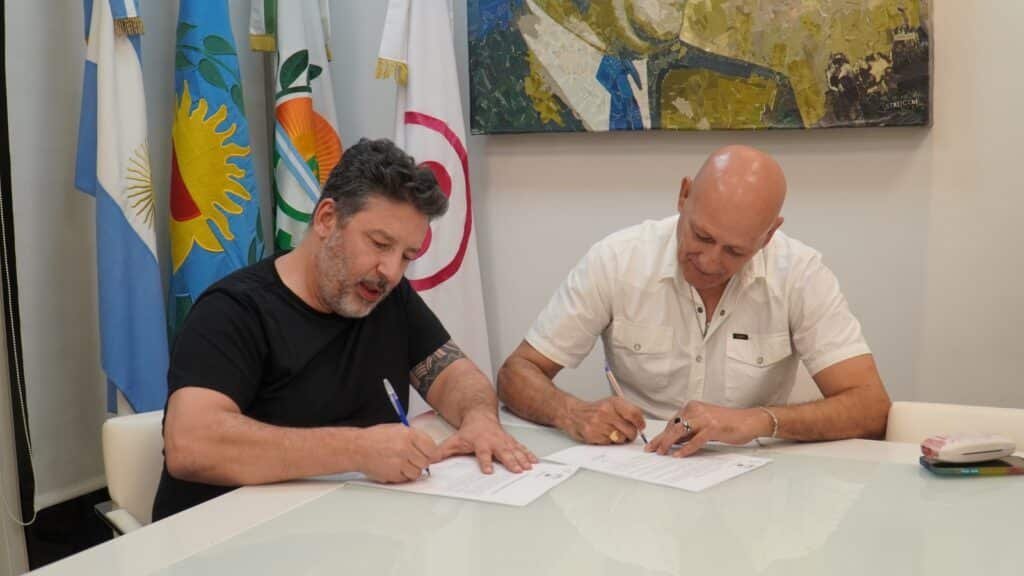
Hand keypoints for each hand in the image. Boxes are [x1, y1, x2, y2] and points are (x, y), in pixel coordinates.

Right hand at [356, 424, 438, 482]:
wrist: (358, 448)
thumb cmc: (375, 438)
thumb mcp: (397, 429)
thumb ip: (415, 438)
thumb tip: (430, 448)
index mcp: (409, 434)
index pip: (432, 448)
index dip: (432, 453)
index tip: (430, 455)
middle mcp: (405, 448)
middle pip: (426, 462)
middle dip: (421, 461)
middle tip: (412, 458)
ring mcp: (399, 462)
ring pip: (417, 472)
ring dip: (412, 470)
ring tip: (402, 463)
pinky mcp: (393, 474)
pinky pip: (406, 479)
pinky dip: (403, 476)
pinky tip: (395, 467)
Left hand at [437, 409, 537, 473]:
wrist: (480, 415)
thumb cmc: (469, 431)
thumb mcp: (454, 440)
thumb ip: (442, 452)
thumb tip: (428, 461)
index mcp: (480, 442)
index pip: (483, 453)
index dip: (485, 462)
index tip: (488, 471)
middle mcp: (494, 441)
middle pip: (503, 452)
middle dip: (511, 461)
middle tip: (516, 470)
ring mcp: (504, 441)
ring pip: (515, 450)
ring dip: (522, 459)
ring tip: (529, 468)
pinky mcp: (511, 441)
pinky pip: (521, 448)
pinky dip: (529, 455)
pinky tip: (534, 461)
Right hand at [560, 396, 645, 444]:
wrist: (573, 413)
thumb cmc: (595, 410)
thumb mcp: (612, 404)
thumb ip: (627, 411)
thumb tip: (640, 424)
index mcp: (613, 402)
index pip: (633, 414)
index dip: (640, 423)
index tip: (641, 427)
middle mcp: (605, 412)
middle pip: (630, 430)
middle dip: (632, 434)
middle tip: (629, 433)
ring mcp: (598, 424)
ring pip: (621, 438)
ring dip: (620, 438)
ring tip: (613, 433)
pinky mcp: (592, 435)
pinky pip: (609, 443)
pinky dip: (609, 441)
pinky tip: (603, 434)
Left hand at [646, 401, 771, 457]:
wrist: (749, 421)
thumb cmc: (728, 423)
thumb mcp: (704, 424)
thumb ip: (690, 430)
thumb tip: (673, 441)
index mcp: (693, 407)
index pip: (672, 422)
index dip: (662, 434)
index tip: (653, 443)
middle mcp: (696, 410)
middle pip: (673, 426)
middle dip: (661, 439)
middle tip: (651, 450)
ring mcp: (704, 418)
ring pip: (680, 431)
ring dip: (668, 443)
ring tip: (661, 453)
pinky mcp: (713, 428)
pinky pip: (695, 440)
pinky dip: (685, 449)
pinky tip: (678, 455)